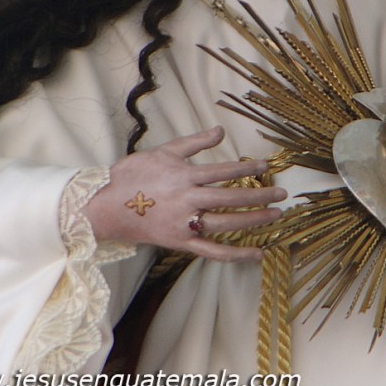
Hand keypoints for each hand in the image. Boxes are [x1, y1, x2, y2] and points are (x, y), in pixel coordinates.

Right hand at [83, 126, 286, 261]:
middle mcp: (187, 200)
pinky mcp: (180, 243)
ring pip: (226, 223)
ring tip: (277, 215)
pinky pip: (212, 252)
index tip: (266, 168)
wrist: (103, 205)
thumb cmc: (132, 175)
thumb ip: (194, 142)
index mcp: (183, 176)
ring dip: (255, 220)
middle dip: (259, 195)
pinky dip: (236, 254)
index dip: (247, 169)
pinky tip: (257, 253)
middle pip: (231, 198)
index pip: (223, 171)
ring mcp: (184, 224)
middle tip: (282, 193)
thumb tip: (220, 130)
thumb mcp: (163, 151)